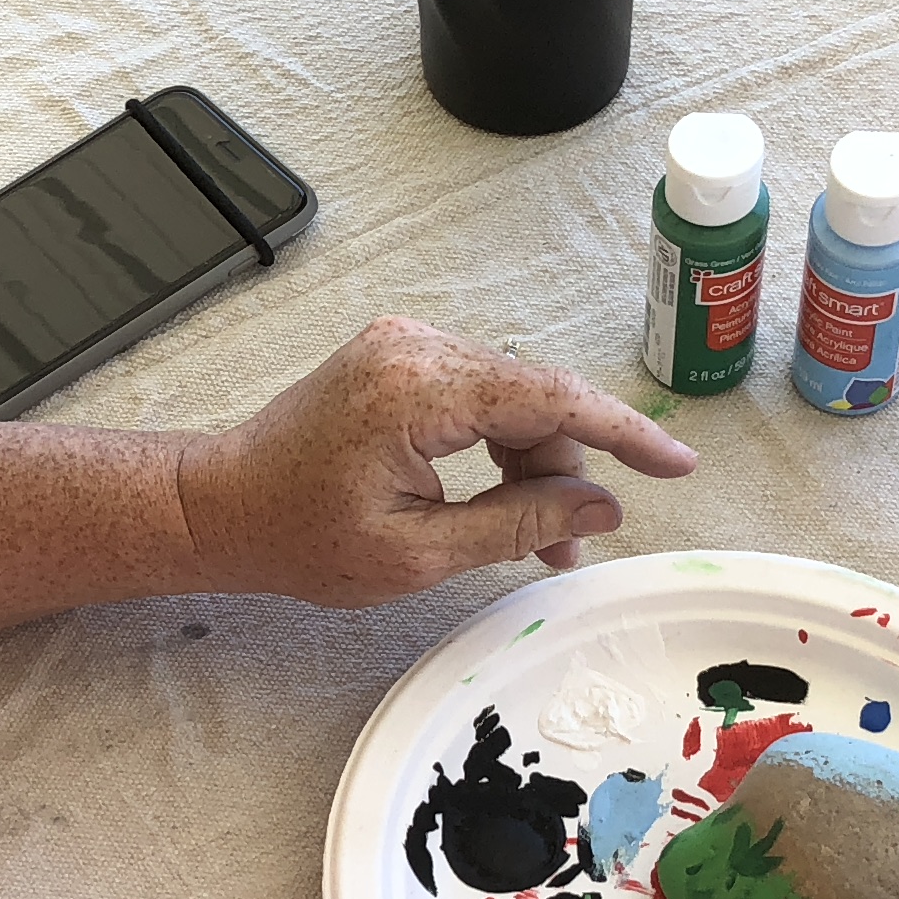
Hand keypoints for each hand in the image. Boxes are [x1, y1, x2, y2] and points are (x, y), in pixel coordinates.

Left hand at [177, 317, 694, 607]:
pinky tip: (506, 502)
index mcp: (417, 388)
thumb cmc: (297, 534)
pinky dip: (501, 447)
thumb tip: (600, 509)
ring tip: (541, 539)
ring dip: (535, 465)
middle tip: (575, 545)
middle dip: (567, 471)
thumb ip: (519, 524)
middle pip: (534, 399)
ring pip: (511, 399)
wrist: (221, 505)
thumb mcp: (419, 552)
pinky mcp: (399, 359)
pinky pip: (478, 396)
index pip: (551, 398)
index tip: (677, 462)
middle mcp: (414, 347)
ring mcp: (405, 346)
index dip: (623, 433)